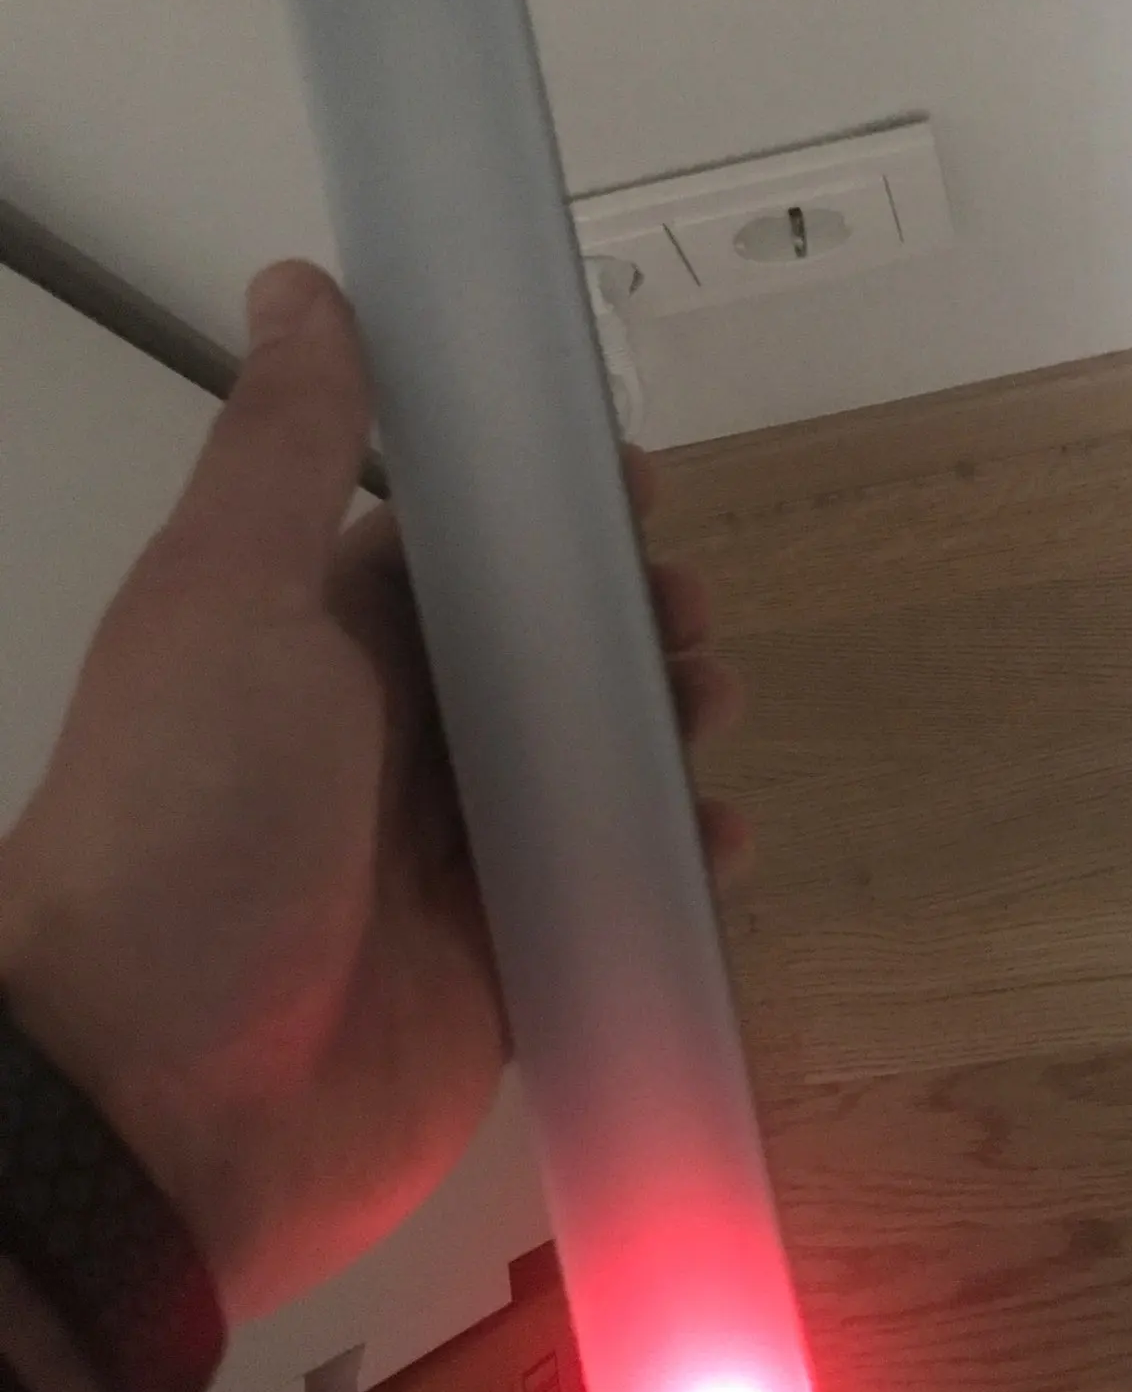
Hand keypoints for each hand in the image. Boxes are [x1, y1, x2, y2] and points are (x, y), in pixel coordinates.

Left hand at [0, 261, 748, 1322]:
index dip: (544, 515)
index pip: (453, 554)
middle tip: (682, 624)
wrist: (158, 1107)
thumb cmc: (193, 829)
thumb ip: (282, 454)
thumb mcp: (229, 607)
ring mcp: (443, 867)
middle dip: (622, 625)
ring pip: (582, 774)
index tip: (630, 487)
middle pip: (535, 661)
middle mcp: (382, 747)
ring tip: (706, 715)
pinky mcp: (497, 975)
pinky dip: (667, 866)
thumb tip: (301, 284)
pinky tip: (712, 847)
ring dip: (658, 734)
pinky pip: (603, 898)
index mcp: (319, 647)